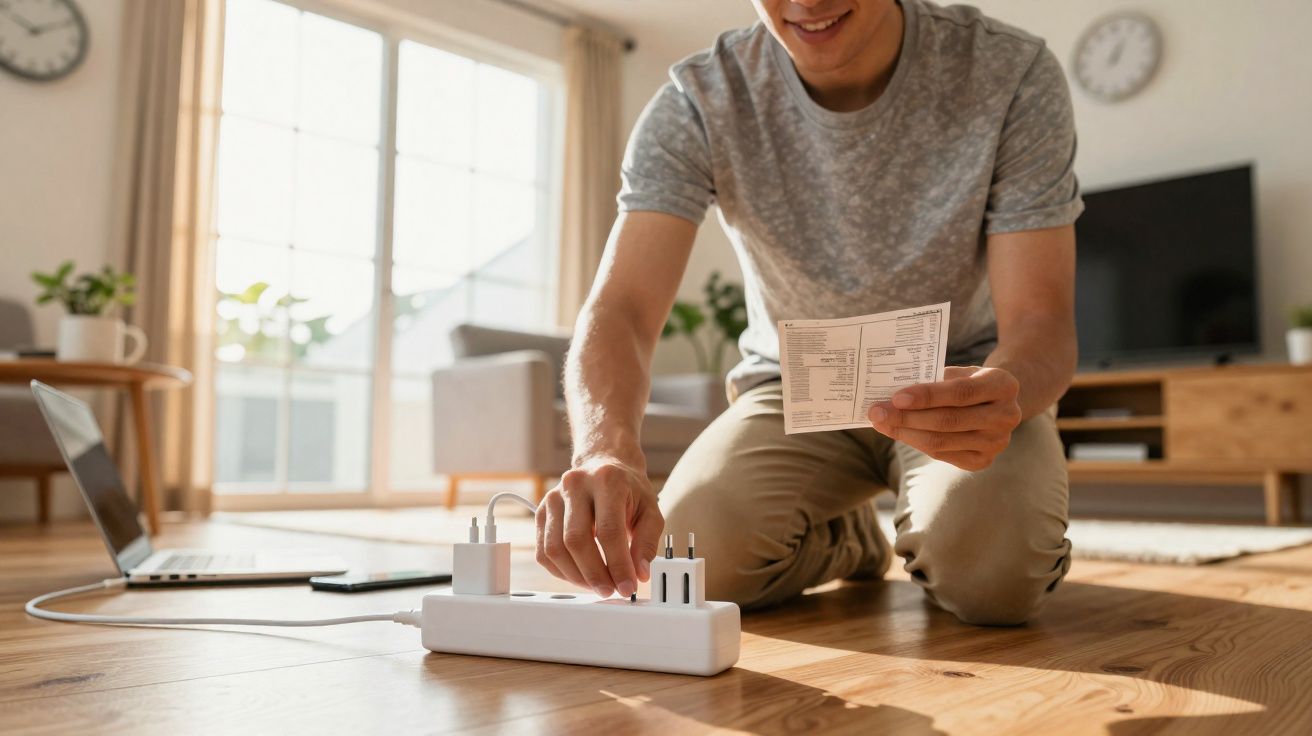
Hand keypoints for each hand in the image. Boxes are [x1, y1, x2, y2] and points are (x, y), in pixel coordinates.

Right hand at [535, 455, 663, 597]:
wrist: (603, 465)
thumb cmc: (627, 489)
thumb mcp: (650, 510)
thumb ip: (647, 542)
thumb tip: (639, 573)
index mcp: (606, 480)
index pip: (609, 530)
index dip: (618, 564)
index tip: (627, 586)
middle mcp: (575, 485)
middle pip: (577, 540)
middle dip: (594, 574)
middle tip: (610, 590)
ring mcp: (553, 498)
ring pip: (555, 548)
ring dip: (576, 576)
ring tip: (596, 586)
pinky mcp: (541, 512)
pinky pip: (543, 551)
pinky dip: (561, 571)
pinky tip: (579, 575)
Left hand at [868, 365, 1021, 470]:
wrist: (998, 402)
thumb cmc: (970, 381)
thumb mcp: (960, 372)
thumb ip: (935, 380)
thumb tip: (894, 395)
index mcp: (1003, 385)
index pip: (960, 393)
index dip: (927, 396)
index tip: (896, 397)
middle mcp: (1006, 416)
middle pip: (948, 421)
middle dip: (907, 417)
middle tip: (877, 412)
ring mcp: (996, 443)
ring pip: (941, 441)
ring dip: (905, 433)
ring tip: (881, 423)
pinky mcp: (983, 461)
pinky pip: (941, 454)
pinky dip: (915, 442)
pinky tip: (898, 432)